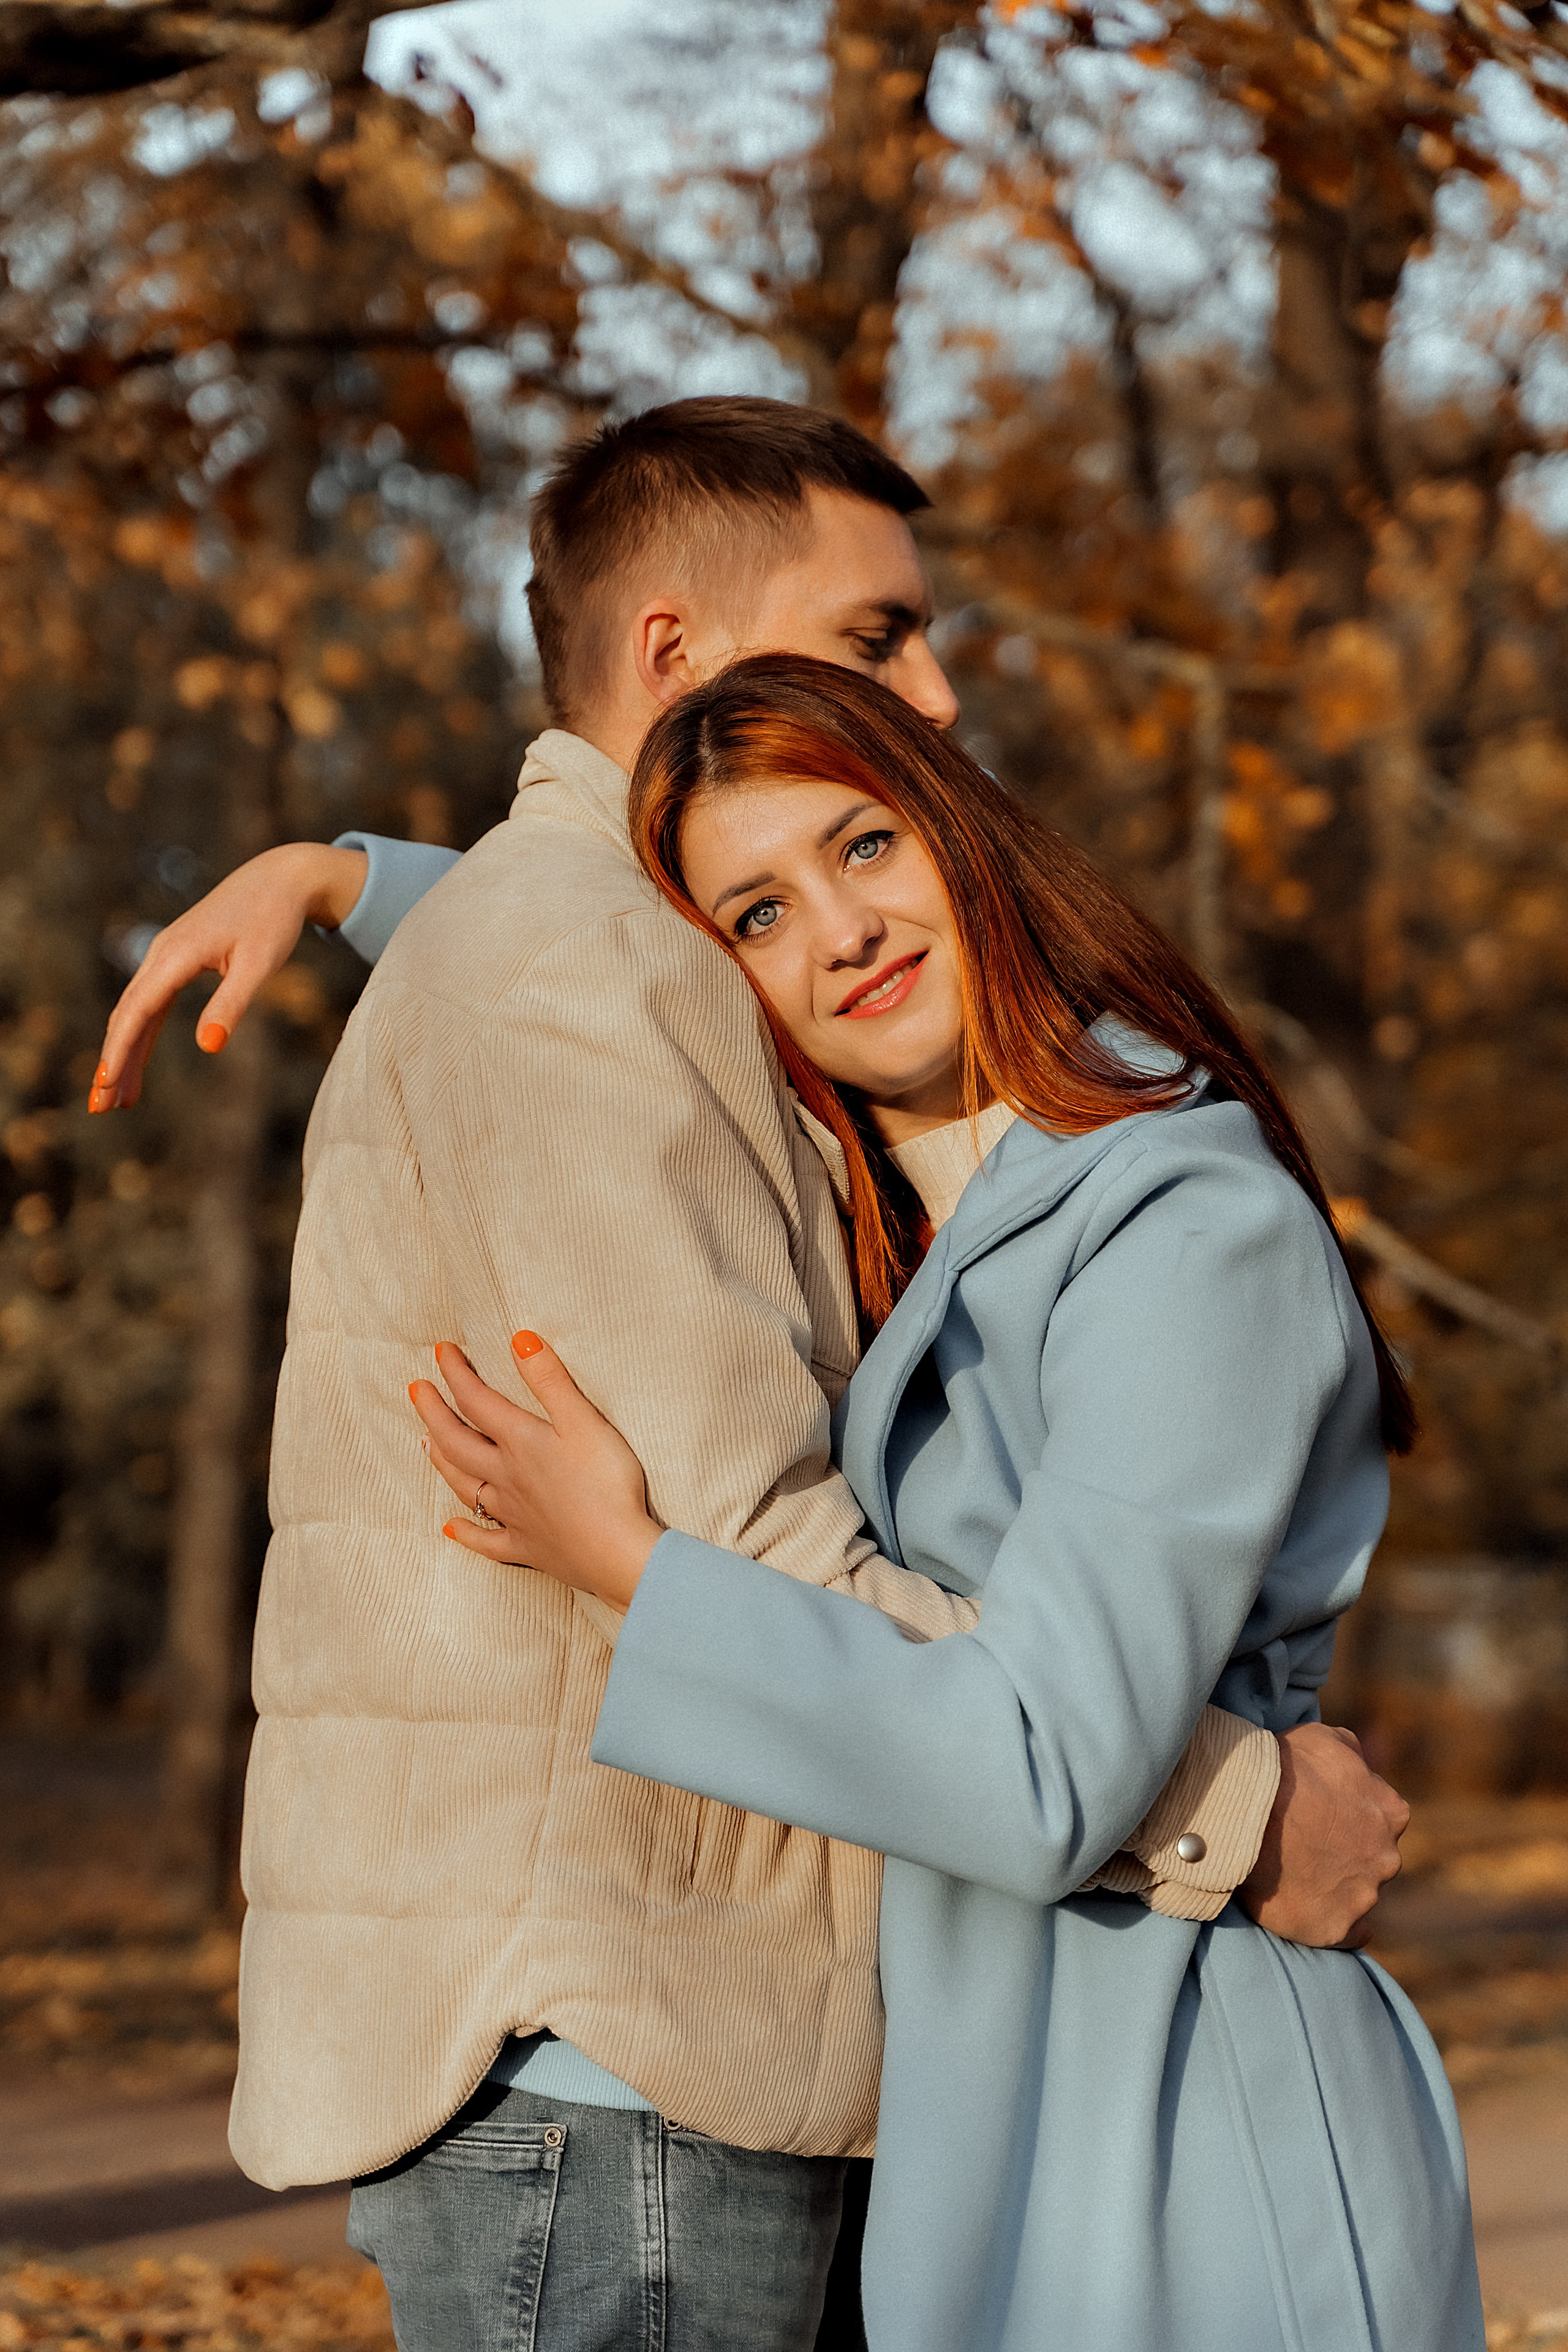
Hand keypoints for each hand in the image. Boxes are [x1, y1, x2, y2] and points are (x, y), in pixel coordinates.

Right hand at [89, 842, 367, 1109]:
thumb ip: (233, 1003)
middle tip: (100, 1108)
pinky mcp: (176, 961)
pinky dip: (140, 1035)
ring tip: (116, 1099)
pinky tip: (136, 1062)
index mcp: (176, 955)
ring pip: (134, 1012)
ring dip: (123, 1054)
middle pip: (126, 1016)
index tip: (105, 1085)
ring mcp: (165, 957)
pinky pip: (149, 1004)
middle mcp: (161, 955)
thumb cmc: (273, 919)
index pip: (137, 1011)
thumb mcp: (259, 963)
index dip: (119, 1050)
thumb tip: (209, 1045)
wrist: (279, 879)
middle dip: (112, 1062)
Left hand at [409, 1334, 661, 1609]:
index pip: (477, 1401)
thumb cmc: (607, 1484)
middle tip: (416, 1390)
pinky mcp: (527, 1548)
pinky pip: (487, 1541)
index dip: (457, 1373)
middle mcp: (507, 1478)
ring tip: (426, 1444)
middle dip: (434, 1413)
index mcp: (521, 1443)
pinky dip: (466, 1533)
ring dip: (441, 1462)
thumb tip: (518, 1339)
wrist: (617, 1553)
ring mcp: (514, 1515)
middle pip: (457, 1442)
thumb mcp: (584, 1422)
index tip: (442, 1350)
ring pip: (465, 1485)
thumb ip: (550, 1381)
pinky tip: (450, 1528)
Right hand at [1239, 1722, 1408, 1948]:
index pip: (1382, 1818)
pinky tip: (1314, 1910)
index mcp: (1390, 1811)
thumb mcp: (1323, 1738)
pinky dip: (1337, 1924)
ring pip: (1359, 1895)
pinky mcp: (1336, 1928)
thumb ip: (1352, 1753)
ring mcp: (1364, 1895)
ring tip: (1296, 1875)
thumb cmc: (1281, 1768)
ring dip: (1337, 1886)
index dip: (1350, 1816)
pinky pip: (1349, 1935)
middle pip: (1372, 1859)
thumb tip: (1359, 1762)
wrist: (1246, 1810)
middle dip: (1347, 1853)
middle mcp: (1386, 1857)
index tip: (1323, 1816)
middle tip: (1306, 1845)